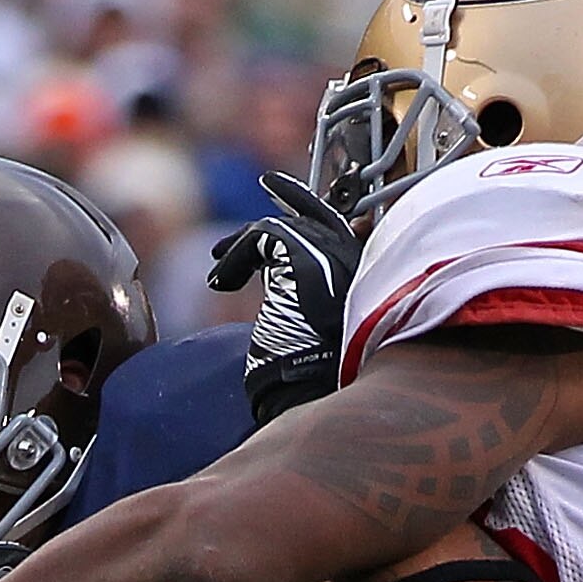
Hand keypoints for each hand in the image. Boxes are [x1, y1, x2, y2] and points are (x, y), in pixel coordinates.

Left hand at [209, 171, 364, 427]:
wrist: (312, 393)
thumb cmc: (311, 375)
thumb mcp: (311, 326)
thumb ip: (305, 287)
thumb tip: (278, 264)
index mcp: (365, 278)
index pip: (340, 225)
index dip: (308, 204)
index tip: (280, 188)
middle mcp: (356, 262)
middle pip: (314, 217)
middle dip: (286, 201)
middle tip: (261, 191)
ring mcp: (333, 256)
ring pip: (282, 228)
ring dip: (242, 248)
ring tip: (216, 269)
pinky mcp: (304, 257)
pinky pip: (262, 236)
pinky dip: (235, 257)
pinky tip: (219, 282)